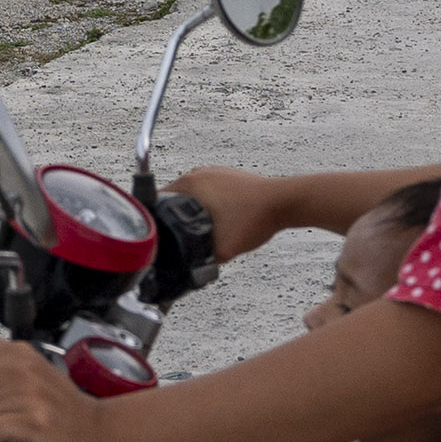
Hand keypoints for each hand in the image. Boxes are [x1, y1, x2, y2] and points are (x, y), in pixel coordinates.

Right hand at [169, 166, 293, 262]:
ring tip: (202, 230)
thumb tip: (190, 269)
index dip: (156, 221)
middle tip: (181, 238)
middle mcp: (199, 173)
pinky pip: (208, 193)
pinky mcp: (228, 177)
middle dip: (175, 219)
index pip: (157, 201)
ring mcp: (214, 173)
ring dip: (192, 212)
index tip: (159, 234)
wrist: (284, 203)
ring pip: (191, 196)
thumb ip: (201, 261)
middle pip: (173, 199)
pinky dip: (208, 207)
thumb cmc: (257, 216)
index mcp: (190, 184)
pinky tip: (219, 221)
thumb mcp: (223, 248)